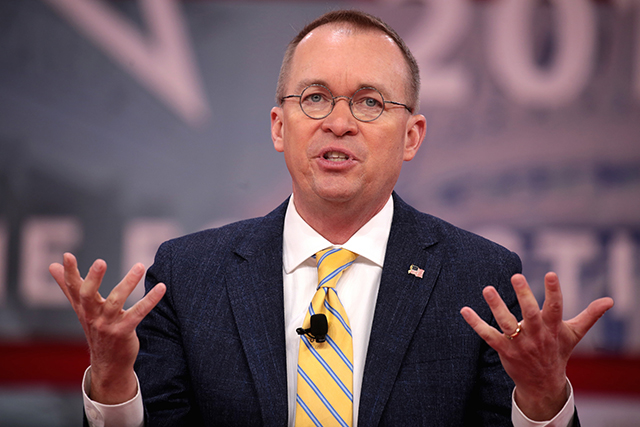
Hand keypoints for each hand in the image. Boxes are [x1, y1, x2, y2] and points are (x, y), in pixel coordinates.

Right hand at [49, 253, 165, 403]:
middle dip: (93, 279)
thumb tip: (52, 265)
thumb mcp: (82, 309)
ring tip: (140, 266)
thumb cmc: (96, 329)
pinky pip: (138, 313)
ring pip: (116, 302)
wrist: (108, 363)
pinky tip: (161, 287)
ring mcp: (107, 325)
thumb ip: (69, 286)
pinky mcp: (124, 332)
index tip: (67, 255)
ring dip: (128, 283)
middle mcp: (92, 316)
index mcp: (83, 308)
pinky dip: (150, 300)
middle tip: (100, 261)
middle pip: (88, 296)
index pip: (73, 288)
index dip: (69, 272)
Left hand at [460, 272, 613, 420]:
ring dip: (496, 307)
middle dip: (523, 295)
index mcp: (553, 328)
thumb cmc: (558, 352)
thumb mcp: (574, 334)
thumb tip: (610, 300)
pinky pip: (488, 335)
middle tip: (515, 276)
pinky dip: (475, 323)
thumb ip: (590, 315)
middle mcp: (536, 335)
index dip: (554, 291)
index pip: (555, 307)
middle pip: (530, 313)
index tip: (551, 274)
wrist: (543, 383)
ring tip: (487, 289)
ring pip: (506, 323)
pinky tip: (464, 310)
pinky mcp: (504, 350)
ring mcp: (519, 343)